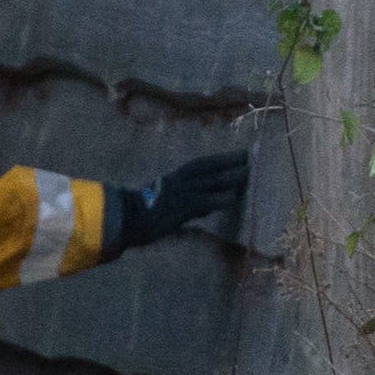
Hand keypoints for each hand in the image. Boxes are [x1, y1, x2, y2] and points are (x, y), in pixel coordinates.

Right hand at [112, 149, 249, 250]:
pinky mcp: (180, 207)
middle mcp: (179, 181)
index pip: (202, 164)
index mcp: (174, 177)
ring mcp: (180, 193)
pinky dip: (218, 199)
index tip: (239, 154)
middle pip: (209, 168)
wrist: (125, 220)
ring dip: (229, 177)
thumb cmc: (141, 213)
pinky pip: (203, 201)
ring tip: (248, 174)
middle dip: (229, 162)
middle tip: (250, 157)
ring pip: (210, 182)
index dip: (221, 159)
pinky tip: (232, 198)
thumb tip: (203, 209)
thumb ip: (185, 203)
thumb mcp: (164, 201)